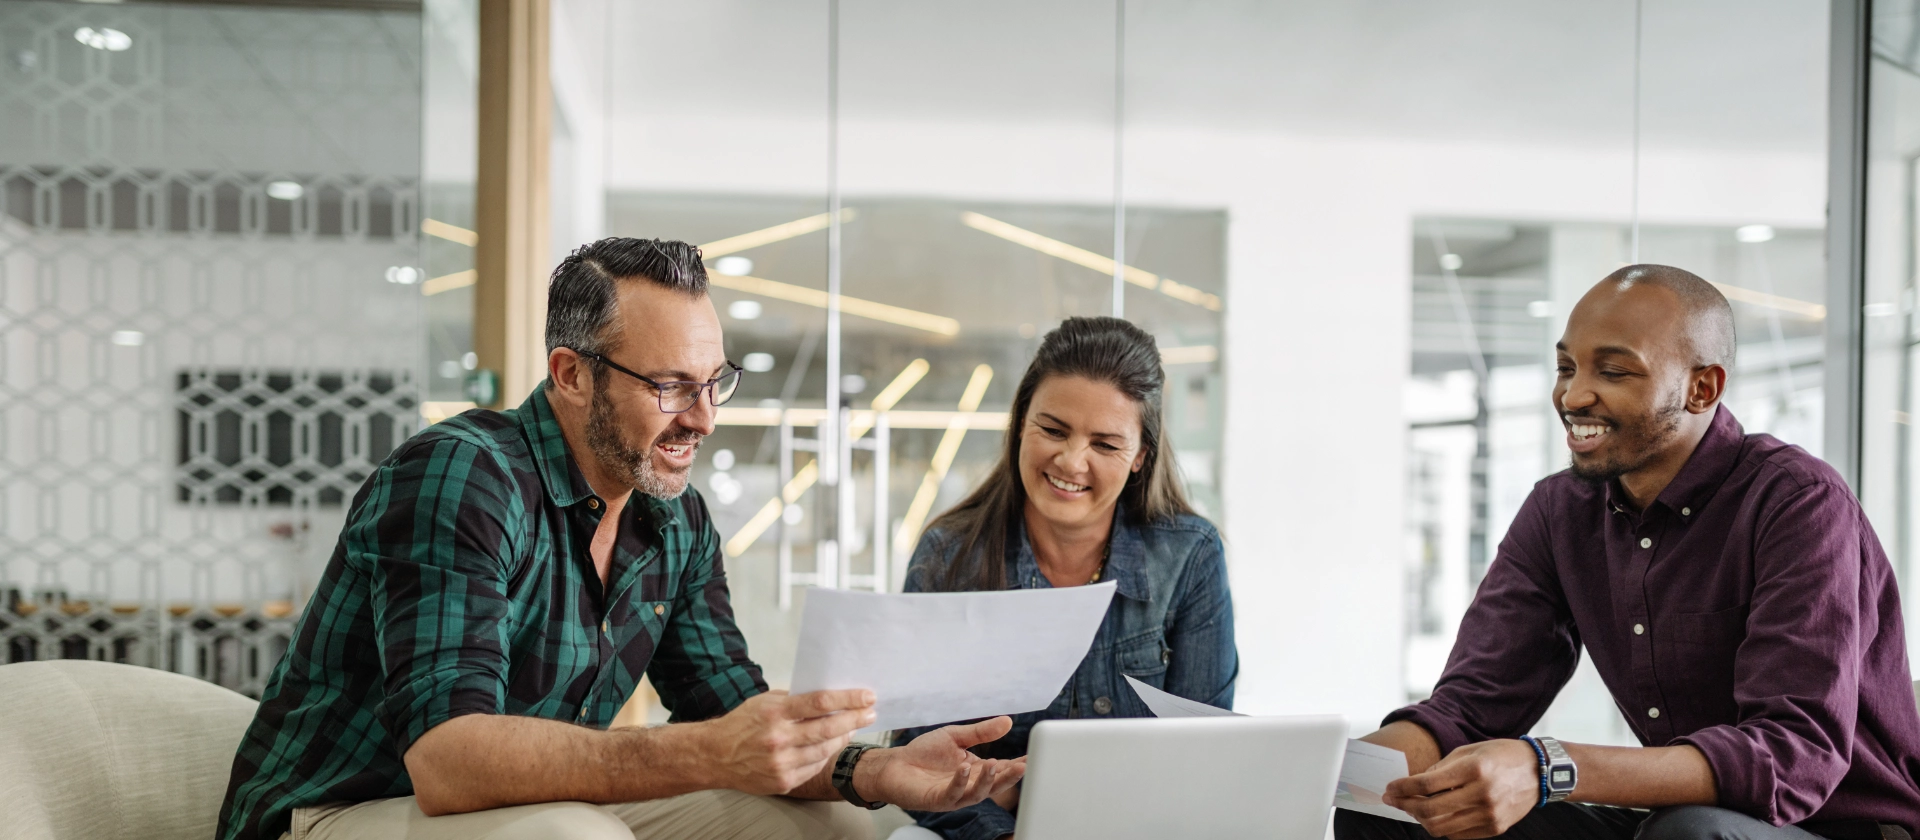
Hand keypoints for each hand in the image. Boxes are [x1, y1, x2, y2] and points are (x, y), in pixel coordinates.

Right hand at [702, 689, 875, 795]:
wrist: (715, 755)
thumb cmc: (742, 724)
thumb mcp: (765, 701)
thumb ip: (795, 699)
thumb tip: (828, 697)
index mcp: (775, 713)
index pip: (820, 702)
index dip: (848, 699)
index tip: (867, 696)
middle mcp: (779, 738)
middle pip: (828, 728)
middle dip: (855, 719)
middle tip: (869, 713)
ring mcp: (781, 763)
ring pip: (825, 750)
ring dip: (843, 737)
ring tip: (851, 728)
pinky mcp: (783, 781)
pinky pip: (814, 767)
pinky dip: (825, 755)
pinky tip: (830, 745)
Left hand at [855, 716, 1025, 811]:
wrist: (894, 764)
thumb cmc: (924, 753)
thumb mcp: (956, 736)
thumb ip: (981, 732)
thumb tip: (1008, 722)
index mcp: (976, 770)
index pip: (1002, 768)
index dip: (1018, 764)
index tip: (1034, 756)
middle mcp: (969, 785)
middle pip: (996, 784)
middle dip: (1010, 776)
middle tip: (1024, 765)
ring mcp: (955, 794)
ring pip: (978, 793)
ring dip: (989, 780)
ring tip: (996, 764)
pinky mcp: (938, 799)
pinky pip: (954, 793)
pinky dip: (962, 781)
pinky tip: (966, 768)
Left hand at [1383, 739, 1539, 838]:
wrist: (1539, 771)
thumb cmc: (1500, 756)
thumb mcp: (1468, 751)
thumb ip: (1439, 768)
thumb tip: (1413, 784)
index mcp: (1473, 769)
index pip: (1426, 785)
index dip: (1402, 788)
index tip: (1390, 788)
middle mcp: (1482, 794)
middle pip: (1430, 810)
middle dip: (1405, 806)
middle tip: (1394, 799)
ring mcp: (1489, 815)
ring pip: (1441, 828)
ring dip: (1420, 818)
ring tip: (1413, 807)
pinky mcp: (1495, 829)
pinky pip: (1457, 835)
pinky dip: (1441, 826)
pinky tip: (1437, 815)